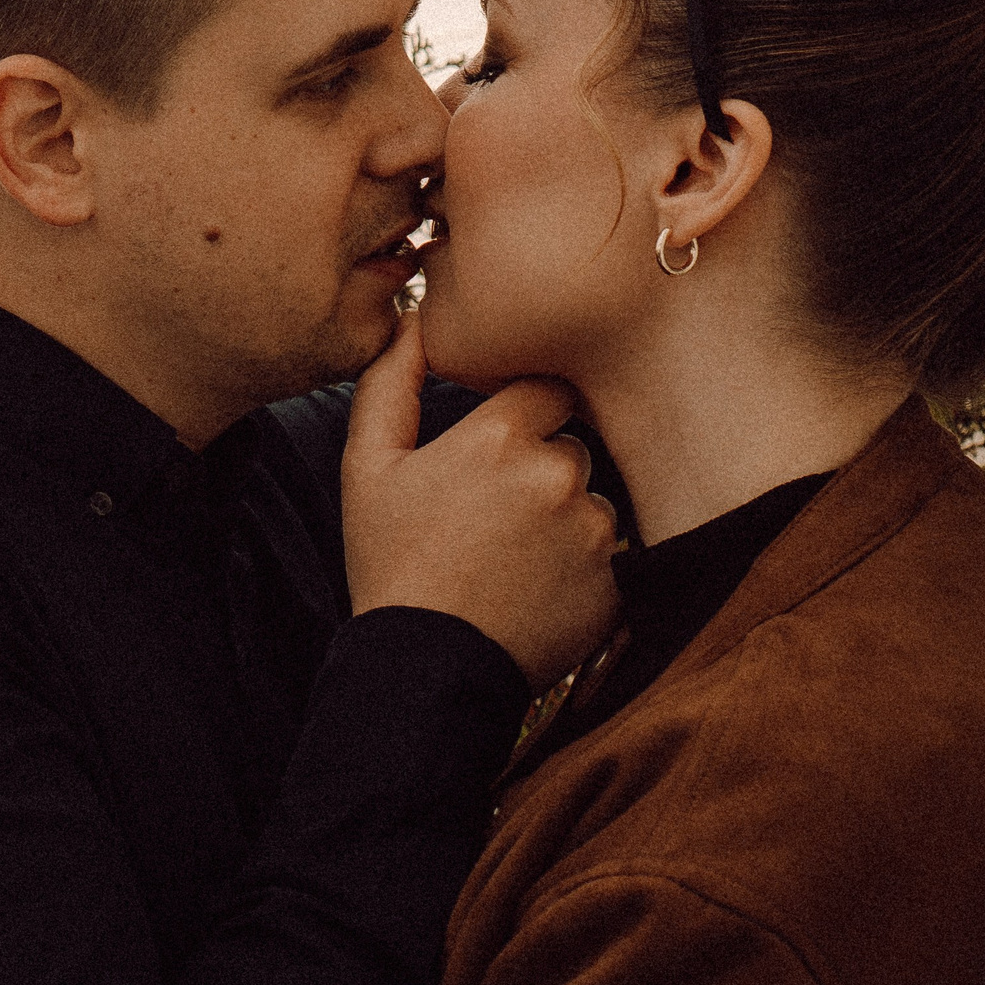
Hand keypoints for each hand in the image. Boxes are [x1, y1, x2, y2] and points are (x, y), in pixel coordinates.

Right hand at [340, 310, 619, 688]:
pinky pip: (612, 554)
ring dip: (564, 519)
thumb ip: (390, 383)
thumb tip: (413, 318)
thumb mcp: (367, 467)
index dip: (523, 416)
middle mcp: (558, 473)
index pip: (547, 389)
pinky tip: (536, 589)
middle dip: (541, 469)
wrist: (426, 666)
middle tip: (492, 517)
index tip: (497, 451)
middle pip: (571, 444)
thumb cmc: (389, 561)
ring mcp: (593, 530)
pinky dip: (582, 567)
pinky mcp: (617, 581)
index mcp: (500, 436)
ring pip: (593, 499)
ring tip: (512, 559)